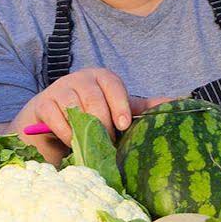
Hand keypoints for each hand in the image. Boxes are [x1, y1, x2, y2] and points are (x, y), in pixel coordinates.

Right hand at [15, 67, 138, 141]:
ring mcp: (60, 88)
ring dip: (85, 130)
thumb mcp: (116, 110)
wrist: (51, 120)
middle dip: (102, 124)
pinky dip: (67, 133)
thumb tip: (177, 103)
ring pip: (75, 108)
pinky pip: (58, 118)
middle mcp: (81, 78)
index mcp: (102, 77)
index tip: (123, 125)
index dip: (119, 104)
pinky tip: (73, 142)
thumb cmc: (90, 114)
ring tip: (91, 144)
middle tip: (108, 143)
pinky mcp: (43, 103)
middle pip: (94, 99)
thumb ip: (142, 108)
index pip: (113, 84)